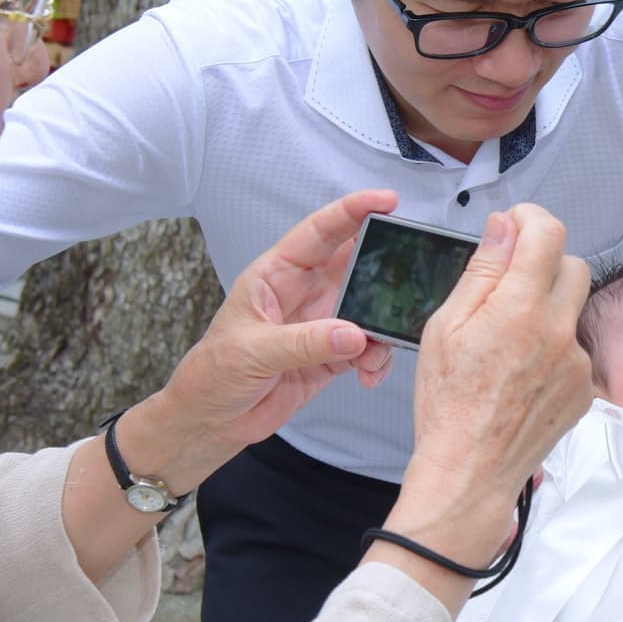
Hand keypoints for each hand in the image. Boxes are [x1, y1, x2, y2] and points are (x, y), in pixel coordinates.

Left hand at [127, 189, 399, 491]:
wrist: (212, 420)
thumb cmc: (213, 373)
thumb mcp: (252, 352)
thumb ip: (305, 342)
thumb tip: (354, 334)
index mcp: (277, 275)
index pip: (319, 232)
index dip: (352, 211)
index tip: (387, 200)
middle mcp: (304, 293)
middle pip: (355, 265)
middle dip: (385, 267)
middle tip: (411, 273)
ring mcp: (321, 324)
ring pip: (368, 310)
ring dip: (382, 327)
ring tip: (376, 352)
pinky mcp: (332, 356)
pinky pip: (367, 349)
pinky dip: (376, 360)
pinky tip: (368, 376)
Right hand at [378, 205, 591, 590]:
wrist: (470, 472)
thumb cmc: (447, 403)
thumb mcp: (447, 325)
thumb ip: (484, 270)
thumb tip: (506, 226)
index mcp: (521, 307)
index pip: (548, 233)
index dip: (530, 220)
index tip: (515, 226)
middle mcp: (559, 330)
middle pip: (572, 265)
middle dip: (544, 263)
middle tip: (508, 285)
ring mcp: (577, 362)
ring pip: (573, 310)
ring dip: (547, 310)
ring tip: (507, 344)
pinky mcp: (584, 389)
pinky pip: (574, 349)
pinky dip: (552, 350)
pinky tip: (520, 375)